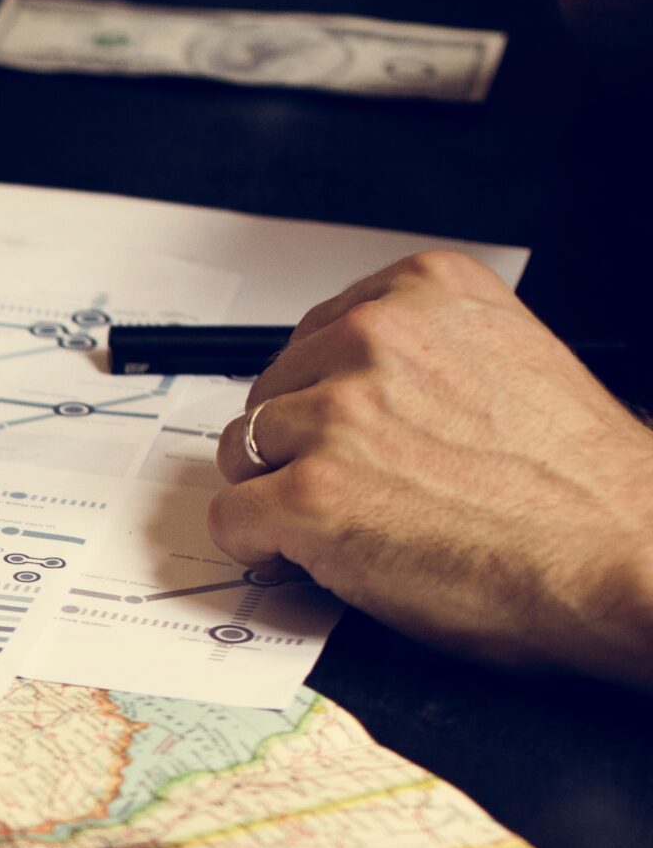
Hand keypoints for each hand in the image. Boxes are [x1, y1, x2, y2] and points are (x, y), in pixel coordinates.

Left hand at [209, 251, 652, 685]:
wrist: (624, 556)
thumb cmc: (579, 483)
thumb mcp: (508, 360)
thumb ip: (426, 356)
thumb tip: (350, 384)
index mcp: (426, 291)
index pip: (317, 334)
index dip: (326, 398)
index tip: (350, 432)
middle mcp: (378, 336)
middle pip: (272, 390)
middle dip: (299, 446)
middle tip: (360, 491)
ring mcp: (340, 414)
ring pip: (244, 451)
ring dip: (277, 495)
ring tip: (347, 525)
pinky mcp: (312, 494)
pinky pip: (234, 519)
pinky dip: (260, 546)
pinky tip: (309, 557)